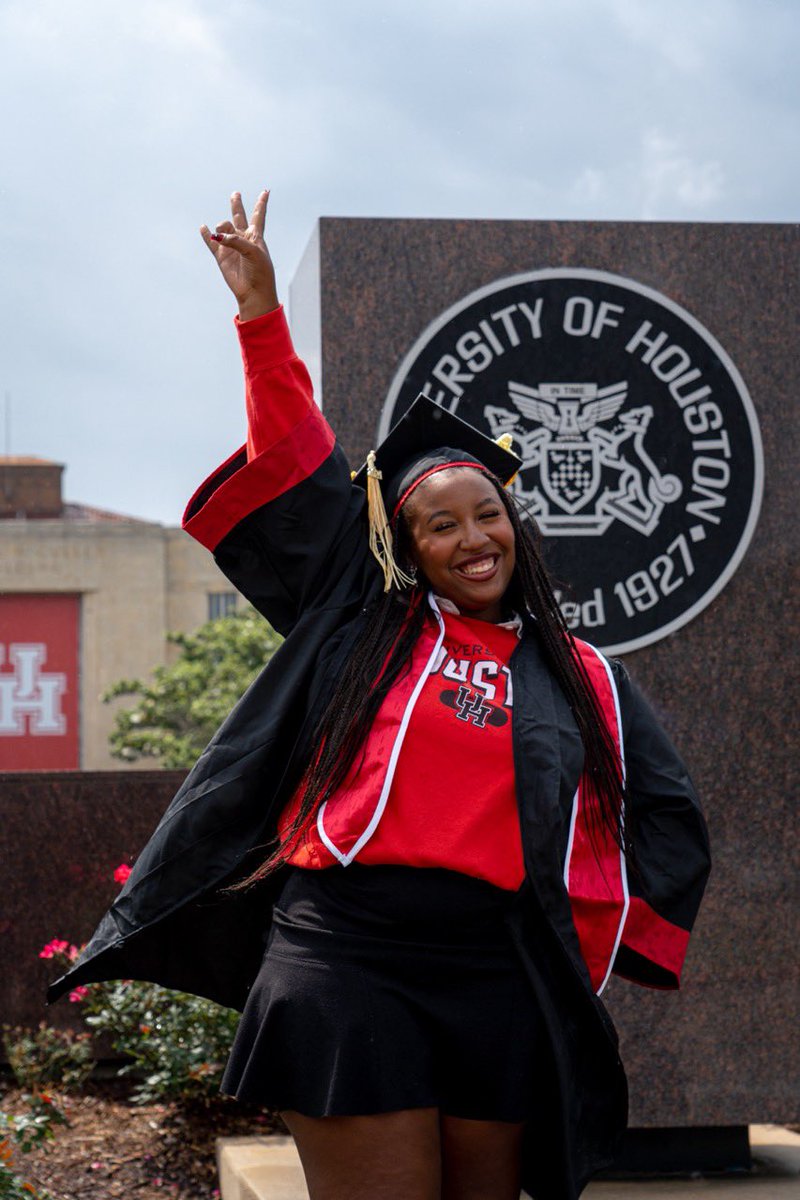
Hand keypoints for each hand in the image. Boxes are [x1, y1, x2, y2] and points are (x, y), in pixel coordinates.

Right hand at [200, 190, 278, 320]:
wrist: (253, 292)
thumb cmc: (259, 272)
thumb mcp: (253, 252)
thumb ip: (236, 241)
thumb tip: (218, 236)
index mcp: (255, 237)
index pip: (258, 216)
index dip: (261, 204)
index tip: (266, 191)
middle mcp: (243, 240)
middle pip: (239, 217)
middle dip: (237, 206)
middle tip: (235, 194)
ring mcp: (231, 247)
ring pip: (223, 229)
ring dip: (221, 227)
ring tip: (221, 230)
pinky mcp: (221, 257)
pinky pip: (211, 242)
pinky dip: (206, 235)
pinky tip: (203, 227)